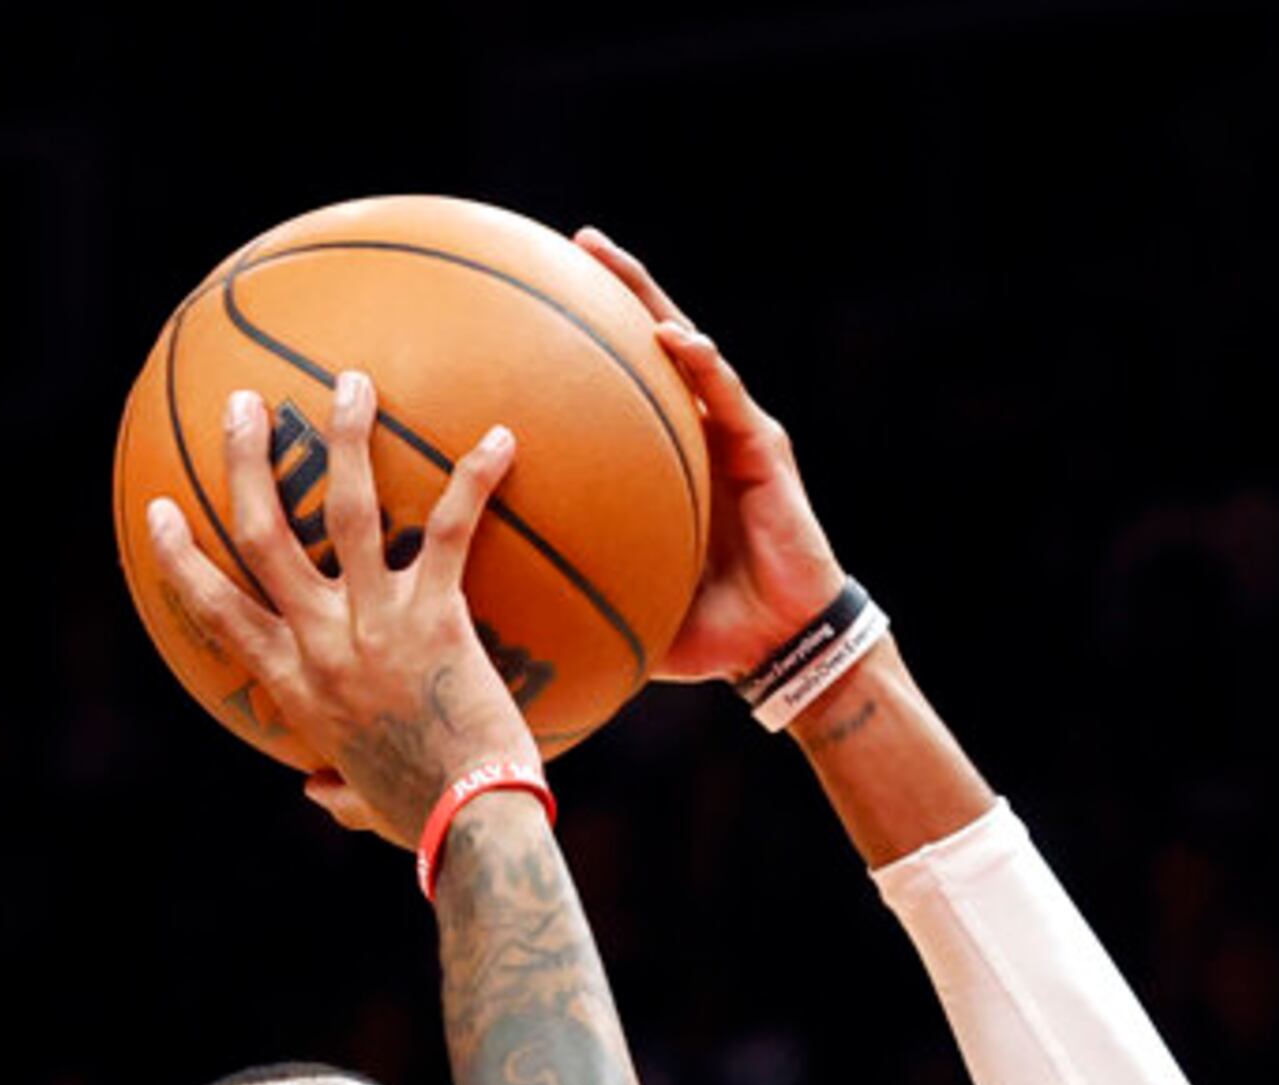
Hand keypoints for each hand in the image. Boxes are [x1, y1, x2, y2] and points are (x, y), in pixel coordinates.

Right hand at [140, 371, 537, 846]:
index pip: (219, 610)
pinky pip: (450, 531)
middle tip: (243, 404)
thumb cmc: (422, 819)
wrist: (470, 826)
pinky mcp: (437, 618)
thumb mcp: (361, 806)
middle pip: (264, 536)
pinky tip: (501, 438)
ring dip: (344, 439)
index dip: (183, 558)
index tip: (160, 513)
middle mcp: (322, 644)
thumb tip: (314, 793)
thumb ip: (332, 790)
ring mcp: (376, 626)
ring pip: (345, 512)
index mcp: (295, 685)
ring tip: (351, 382)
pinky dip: (475, 479)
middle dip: (246, 463)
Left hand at [574, 227, 848, 684]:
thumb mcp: (627, 599)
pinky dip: (703, 364)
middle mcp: (701, 433)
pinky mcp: (765, 449)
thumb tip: (500, 611)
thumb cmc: (705, 630)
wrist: (778, 645)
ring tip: (604, 257)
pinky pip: (730, 398)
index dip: (587, 347)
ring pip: (689, 349)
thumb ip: (574, 589)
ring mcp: (735, 434)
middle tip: (575, 245)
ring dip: (648, 299)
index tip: (536, 308)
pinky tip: (676, 338)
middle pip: (653, 345)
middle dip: (617, 290)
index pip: (624, 388)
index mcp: (668, 461)